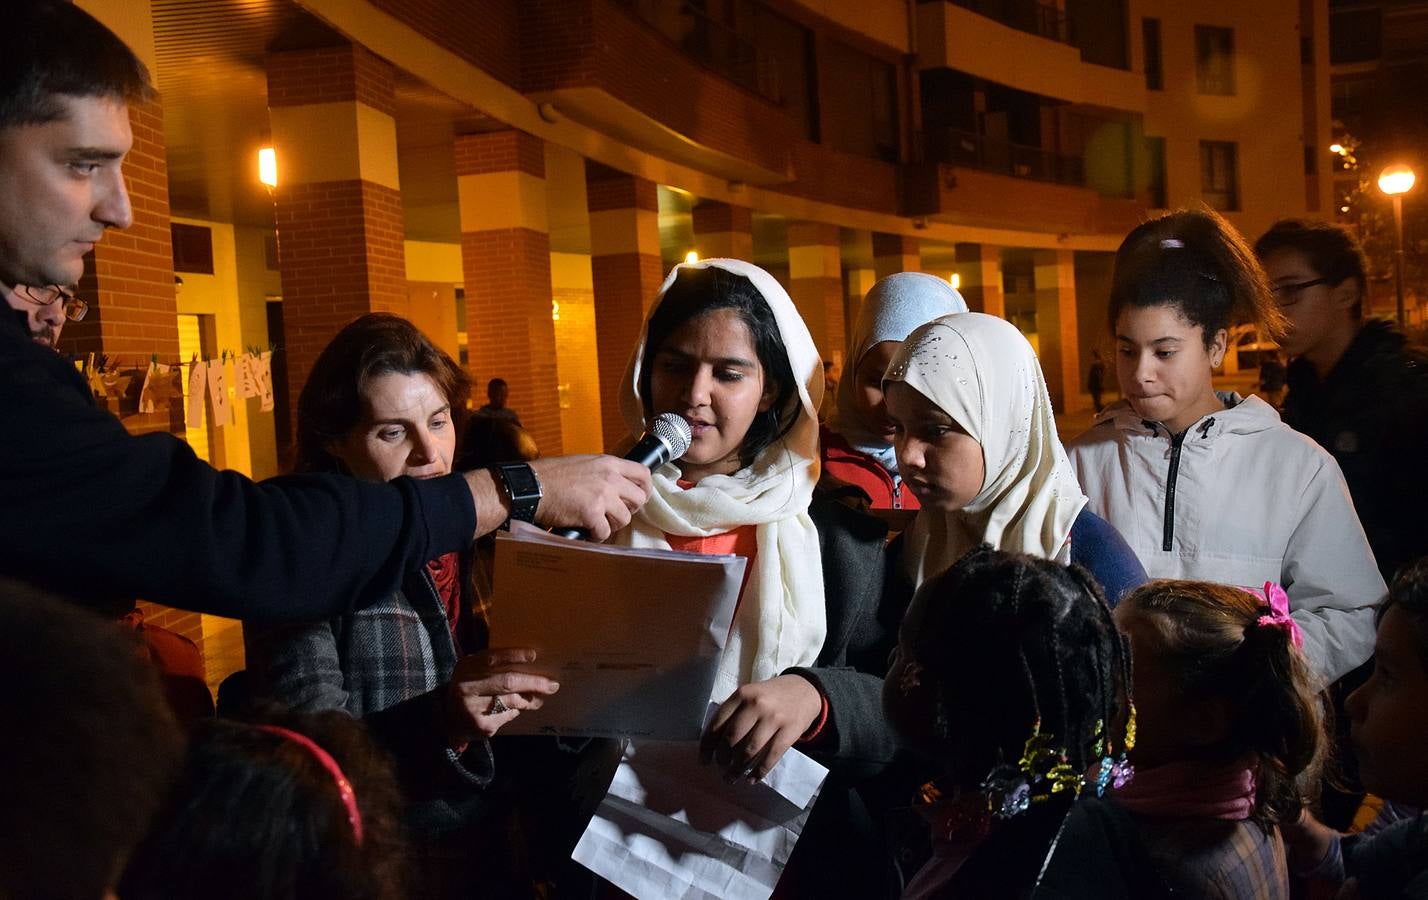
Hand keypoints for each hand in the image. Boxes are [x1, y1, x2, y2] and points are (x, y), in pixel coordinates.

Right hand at [443, 648, 558, 744]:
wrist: (448, 720)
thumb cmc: (468, 688)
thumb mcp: (472, 671)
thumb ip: (493, 665)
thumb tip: (530, 662)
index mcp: (466, 668)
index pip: (491, 658)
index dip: (513, 655)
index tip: (533, 655)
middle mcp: (467, 688)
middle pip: (507, 682)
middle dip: (533, 683)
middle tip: (552, 684)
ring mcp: (474, 709)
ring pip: (512, 701)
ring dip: (529, 699)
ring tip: (538, 698)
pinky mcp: (482, 726)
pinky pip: (508, 715)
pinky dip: (515, 711)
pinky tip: (515, 709)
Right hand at [530, 454, 651, 539]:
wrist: (531, 486)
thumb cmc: (552, 475)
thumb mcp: (584, 463)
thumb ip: (604, 472)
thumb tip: (617, 485)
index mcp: (609, 462)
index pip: (643, 473)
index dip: (646, 489)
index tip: (640, 497)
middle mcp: (610, 477)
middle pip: (640, 499)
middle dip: (629, 510)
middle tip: (614, 513)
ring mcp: (602, 495)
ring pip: (625, 519)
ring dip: (612, 524)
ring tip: (597, 522)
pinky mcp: (592, 513)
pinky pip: (605, 532)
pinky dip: (596, 535)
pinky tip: (586, 530)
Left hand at [699, 674, 822, 781]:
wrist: (804, 690)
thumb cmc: (770, 696)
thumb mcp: (749, 695)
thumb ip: (733, 712)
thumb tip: (712, 743)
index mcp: (741, 694)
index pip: (717, 724)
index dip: (707, 746)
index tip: (703, 760)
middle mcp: (756, 705)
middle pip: (732, 738)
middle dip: (722, 757)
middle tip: (720, 766)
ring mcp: (774, 718)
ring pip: (749, 750)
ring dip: (737, 769)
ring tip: (731, 778)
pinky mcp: (790, 731)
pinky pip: (770, 757)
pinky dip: (759, 771)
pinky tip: (751, 779)